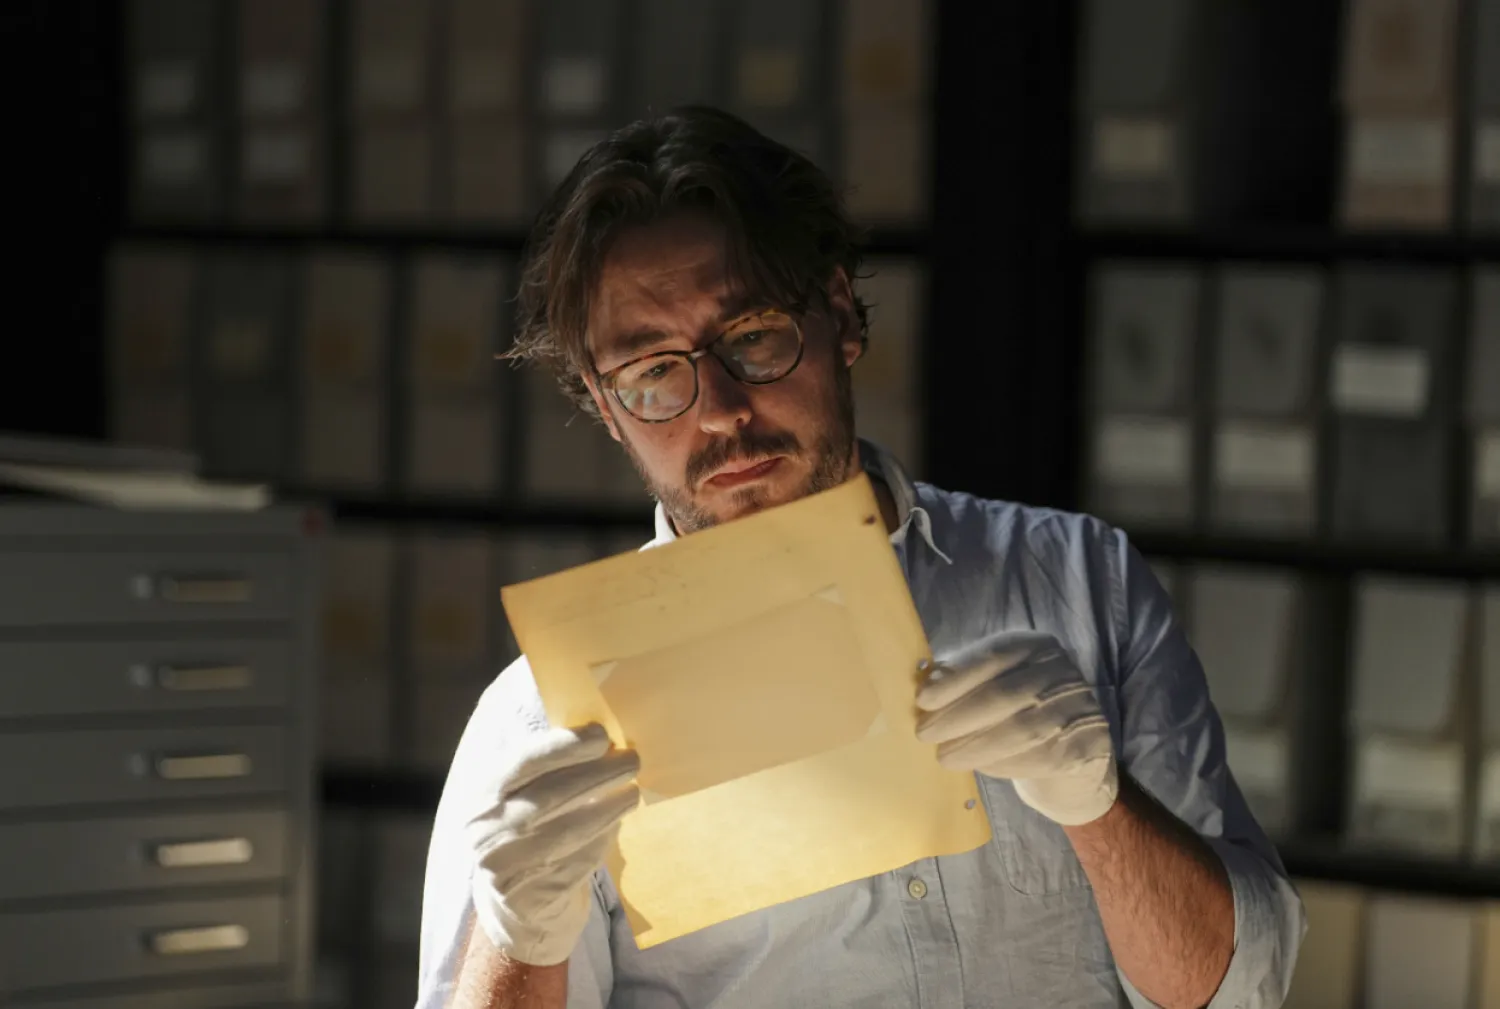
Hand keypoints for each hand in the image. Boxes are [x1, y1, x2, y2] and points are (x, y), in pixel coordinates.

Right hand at [465, 723, 639, 965]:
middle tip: (632, 761)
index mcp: (483, 795)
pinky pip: (577, 861)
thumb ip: (547, 769)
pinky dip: (602, 839)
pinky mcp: (531, 897)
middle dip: (596, 774)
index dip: (564, 747)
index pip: (523, 763)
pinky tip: (616, 824)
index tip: (602, 735)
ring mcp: (506, 868)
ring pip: (567, 831)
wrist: (512, 903)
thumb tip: (599, 737)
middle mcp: (487, 831)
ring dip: (608, 808)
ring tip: (632, 792)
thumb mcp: (519, 797)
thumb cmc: (525, 832)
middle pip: (549, 796)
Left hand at [915, 630, 1117, 825]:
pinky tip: (980, 768)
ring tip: (944, 757)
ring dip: (975, 745)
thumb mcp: (994, 683)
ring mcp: (1079, 707)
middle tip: (925, 734)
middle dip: (957, 717)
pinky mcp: (1086, 745)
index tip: (923, 700)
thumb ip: (962, 678)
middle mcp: (1061, 671)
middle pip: (1003, 695)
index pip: (992, 658)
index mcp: (1034, 646)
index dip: (955, 679)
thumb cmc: (1019, 712)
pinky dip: (1002, 764)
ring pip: (1020, 729)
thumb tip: (924, 683)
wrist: (1075, 753)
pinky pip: (1038, 757)